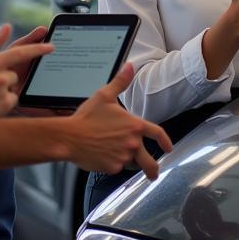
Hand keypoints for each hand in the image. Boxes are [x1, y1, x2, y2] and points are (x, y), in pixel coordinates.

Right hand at [0, 26, 52, 133]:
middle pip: (14, 73)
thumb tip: (5, 29)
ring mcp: (4, 91)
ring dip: (3, 89)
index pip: (20, 52)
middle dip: (4, 78)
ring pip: (12, 86)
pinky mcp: (6, 106)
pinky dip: (3, 102)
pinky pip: (12, 99)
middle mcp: (0, 76)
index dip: (37, 48)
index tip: (51, 46)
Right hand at [64, 63, 172, 177]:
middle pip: (150, 161)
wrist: (70, 137)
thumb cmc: (86, 117)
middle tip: (153, 173)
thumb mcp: (104, 95)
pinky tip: (103, 155)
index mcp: (134, 125)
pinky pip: (116, 167)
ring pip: (131, 163)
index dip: (166, 141)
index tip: (169, 148)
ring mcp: (123, 157)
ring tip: (114, 153)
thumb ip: (120, 82)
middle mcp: (132, 142)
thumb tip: (129, 66)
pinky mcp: (112, 168)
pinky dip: (112, 164)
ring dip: (127, 161)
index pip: (158, 133)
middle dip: (153, 170)